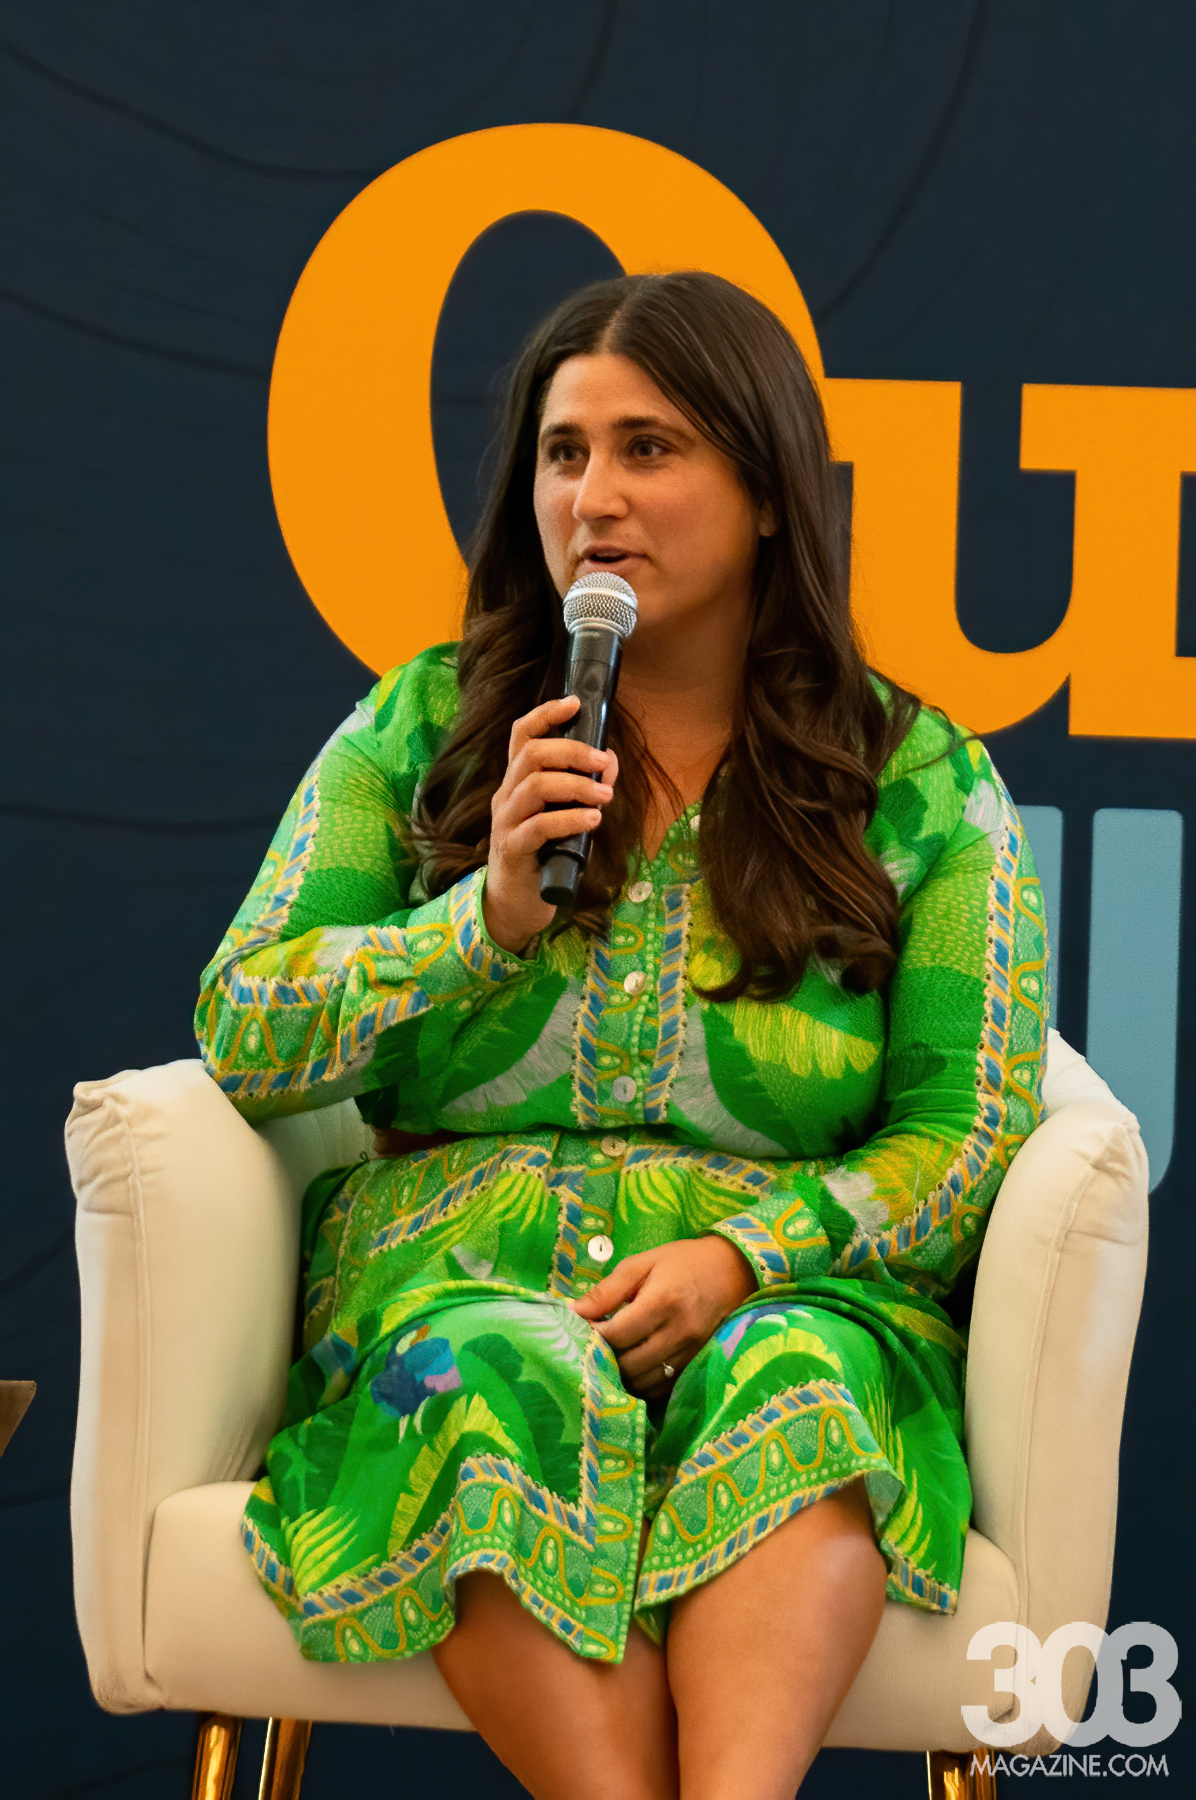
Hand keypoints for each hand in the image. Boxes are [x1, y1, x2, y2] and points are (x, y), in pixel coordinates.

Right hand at [482, 694, 618, 955]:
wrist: (516, 905)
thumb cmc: (543, 855)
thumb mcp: (564, 816)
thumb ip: (582, 789)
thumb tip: (609, 762)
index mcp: (516, 783)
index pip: (521, 736)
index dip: (545, 714)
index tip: (574, 704)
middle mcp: (506, 797)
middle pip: (531, 755)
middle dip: (572, 751)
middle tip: (603, 763)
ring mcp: (506, 823)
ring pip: (535, 786)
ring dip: (576, 786)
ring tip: (605, 796)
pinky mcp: (513, 851)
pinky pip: (539, 826)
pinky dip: (570, 819)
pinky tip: (592, 820)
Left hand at [569, 1236, 757, 1396]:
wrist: (733, 1270)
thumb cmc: (682, 1262)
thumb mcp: (641, 1264)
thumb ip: (607, 1291)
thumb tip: (573, 1312)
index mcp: (662, 1301)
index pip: (617, 1334)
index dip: (594, 1335)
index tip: (585, 1328)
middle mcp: (679, 1331)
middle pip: (629, 1363)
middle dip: (607, 1356)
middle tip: (597, 1344)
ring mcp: (691, 1351)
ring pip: (645, 1381)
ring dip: (623, 1373)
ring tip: (615, 1354)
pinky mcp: (697, 1363)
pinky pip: (663, 1387)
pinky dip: (644, 1382)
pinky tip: (636, 1364)